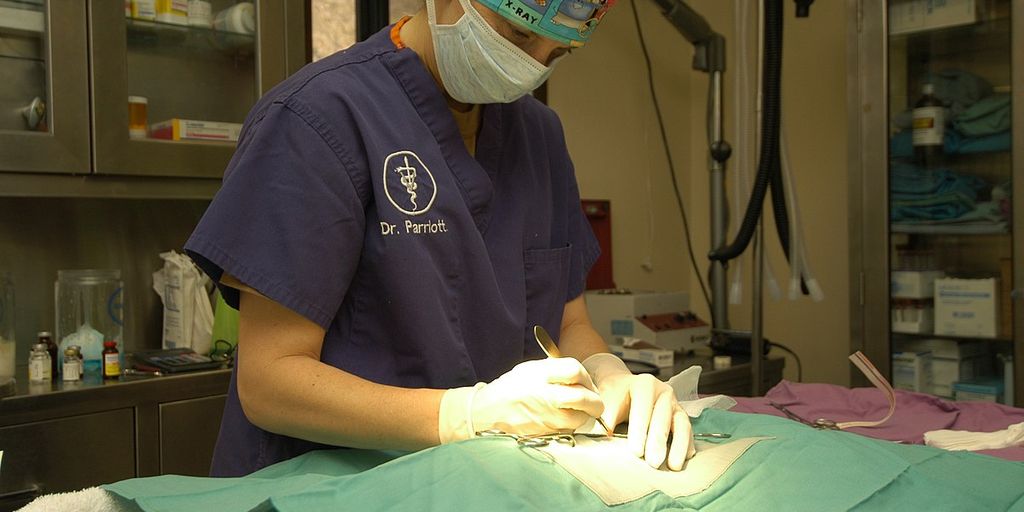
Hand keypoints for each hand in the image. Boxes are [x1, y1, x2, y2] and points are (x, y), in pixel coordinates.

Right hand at [438, 358, 603, 442]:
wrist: (486, 413)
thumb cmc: (509, 389)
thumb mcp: (529, 369)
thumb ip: (555, 370)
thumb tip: (581, 375)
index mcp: (539, 374)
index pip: (575, 370)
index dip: (586, 376)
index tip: (585, 380)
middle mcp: (544, 396)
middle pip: (585, 398)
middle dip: (595, 400)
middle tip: (594, 400)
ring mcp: (545, 418)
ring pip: (579, 418)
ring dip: (584, 415)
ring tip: (578, 410)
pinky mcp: (544, 434)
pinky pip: (567, 430)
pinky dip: (570, 425)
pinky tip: (562, 418)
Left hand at [583, 353, 694, 470]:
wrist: (624, 387)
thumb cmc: (615, 396)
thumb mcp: (607, 402)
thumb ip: (606, 418)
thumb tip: (604, 437)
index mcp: (644, 384)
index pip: (642, 409)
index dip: (639, 431)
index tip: (635, 452)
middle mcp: (663, 392)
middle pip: (663, 418)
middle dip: (658, 442)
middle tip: (653, 463)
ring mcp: (675, 404)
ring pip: (681, 424)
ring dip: (679, 446)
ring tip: (673, 466)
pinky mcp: (681, 416)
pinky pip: (688, 431)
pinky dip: (687, 445)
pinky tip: (684, 459)